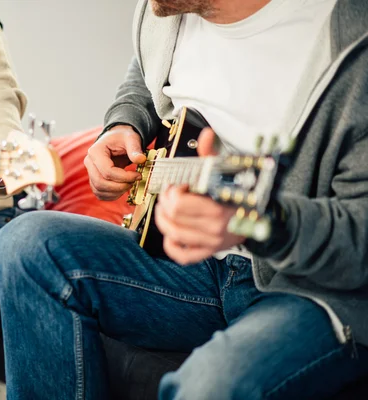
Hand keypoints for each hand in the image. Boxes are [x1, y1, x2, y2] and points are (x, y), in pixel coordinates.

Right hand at [84, 125, 146, 200]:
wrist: (116, 139)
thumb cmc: (123, 137)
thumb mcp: (131, 138)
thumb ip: (135, 148)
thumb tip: (141, 160)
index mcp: (95, 151)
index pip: (107, 171)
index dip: (124, 177)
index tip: (138, 175)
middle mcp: (89, 163)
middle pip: (101, 183)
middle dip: (120, 186)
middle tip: (134, 182)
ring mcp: (90, 172)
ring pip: (99, 190)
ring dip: (116, 192)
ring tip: (129, 185)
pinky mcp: (94, 180)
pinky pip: (100, 194)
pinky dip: (112, 196)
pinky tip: (123, 189)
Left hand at [154, 128, 244, 264]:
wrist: (264, 220)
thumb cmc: (241, 195)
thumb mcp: (228, 173)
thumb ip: (212, 155)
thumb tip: (207, 133)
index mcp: (218, 208)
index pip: (180, 203)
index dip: (173, 192)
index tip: (179, 185)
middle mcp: (214, 228)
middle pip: (173, 216)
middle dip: (165, 202)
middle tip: (169, 195)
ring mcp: (210, 242)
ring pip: (172, 234)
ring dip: (163, 219)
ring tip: (166, 208)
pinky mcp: (208, 252)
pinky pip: (182, 255)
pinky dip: (171, 245)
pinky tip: (171, 232)